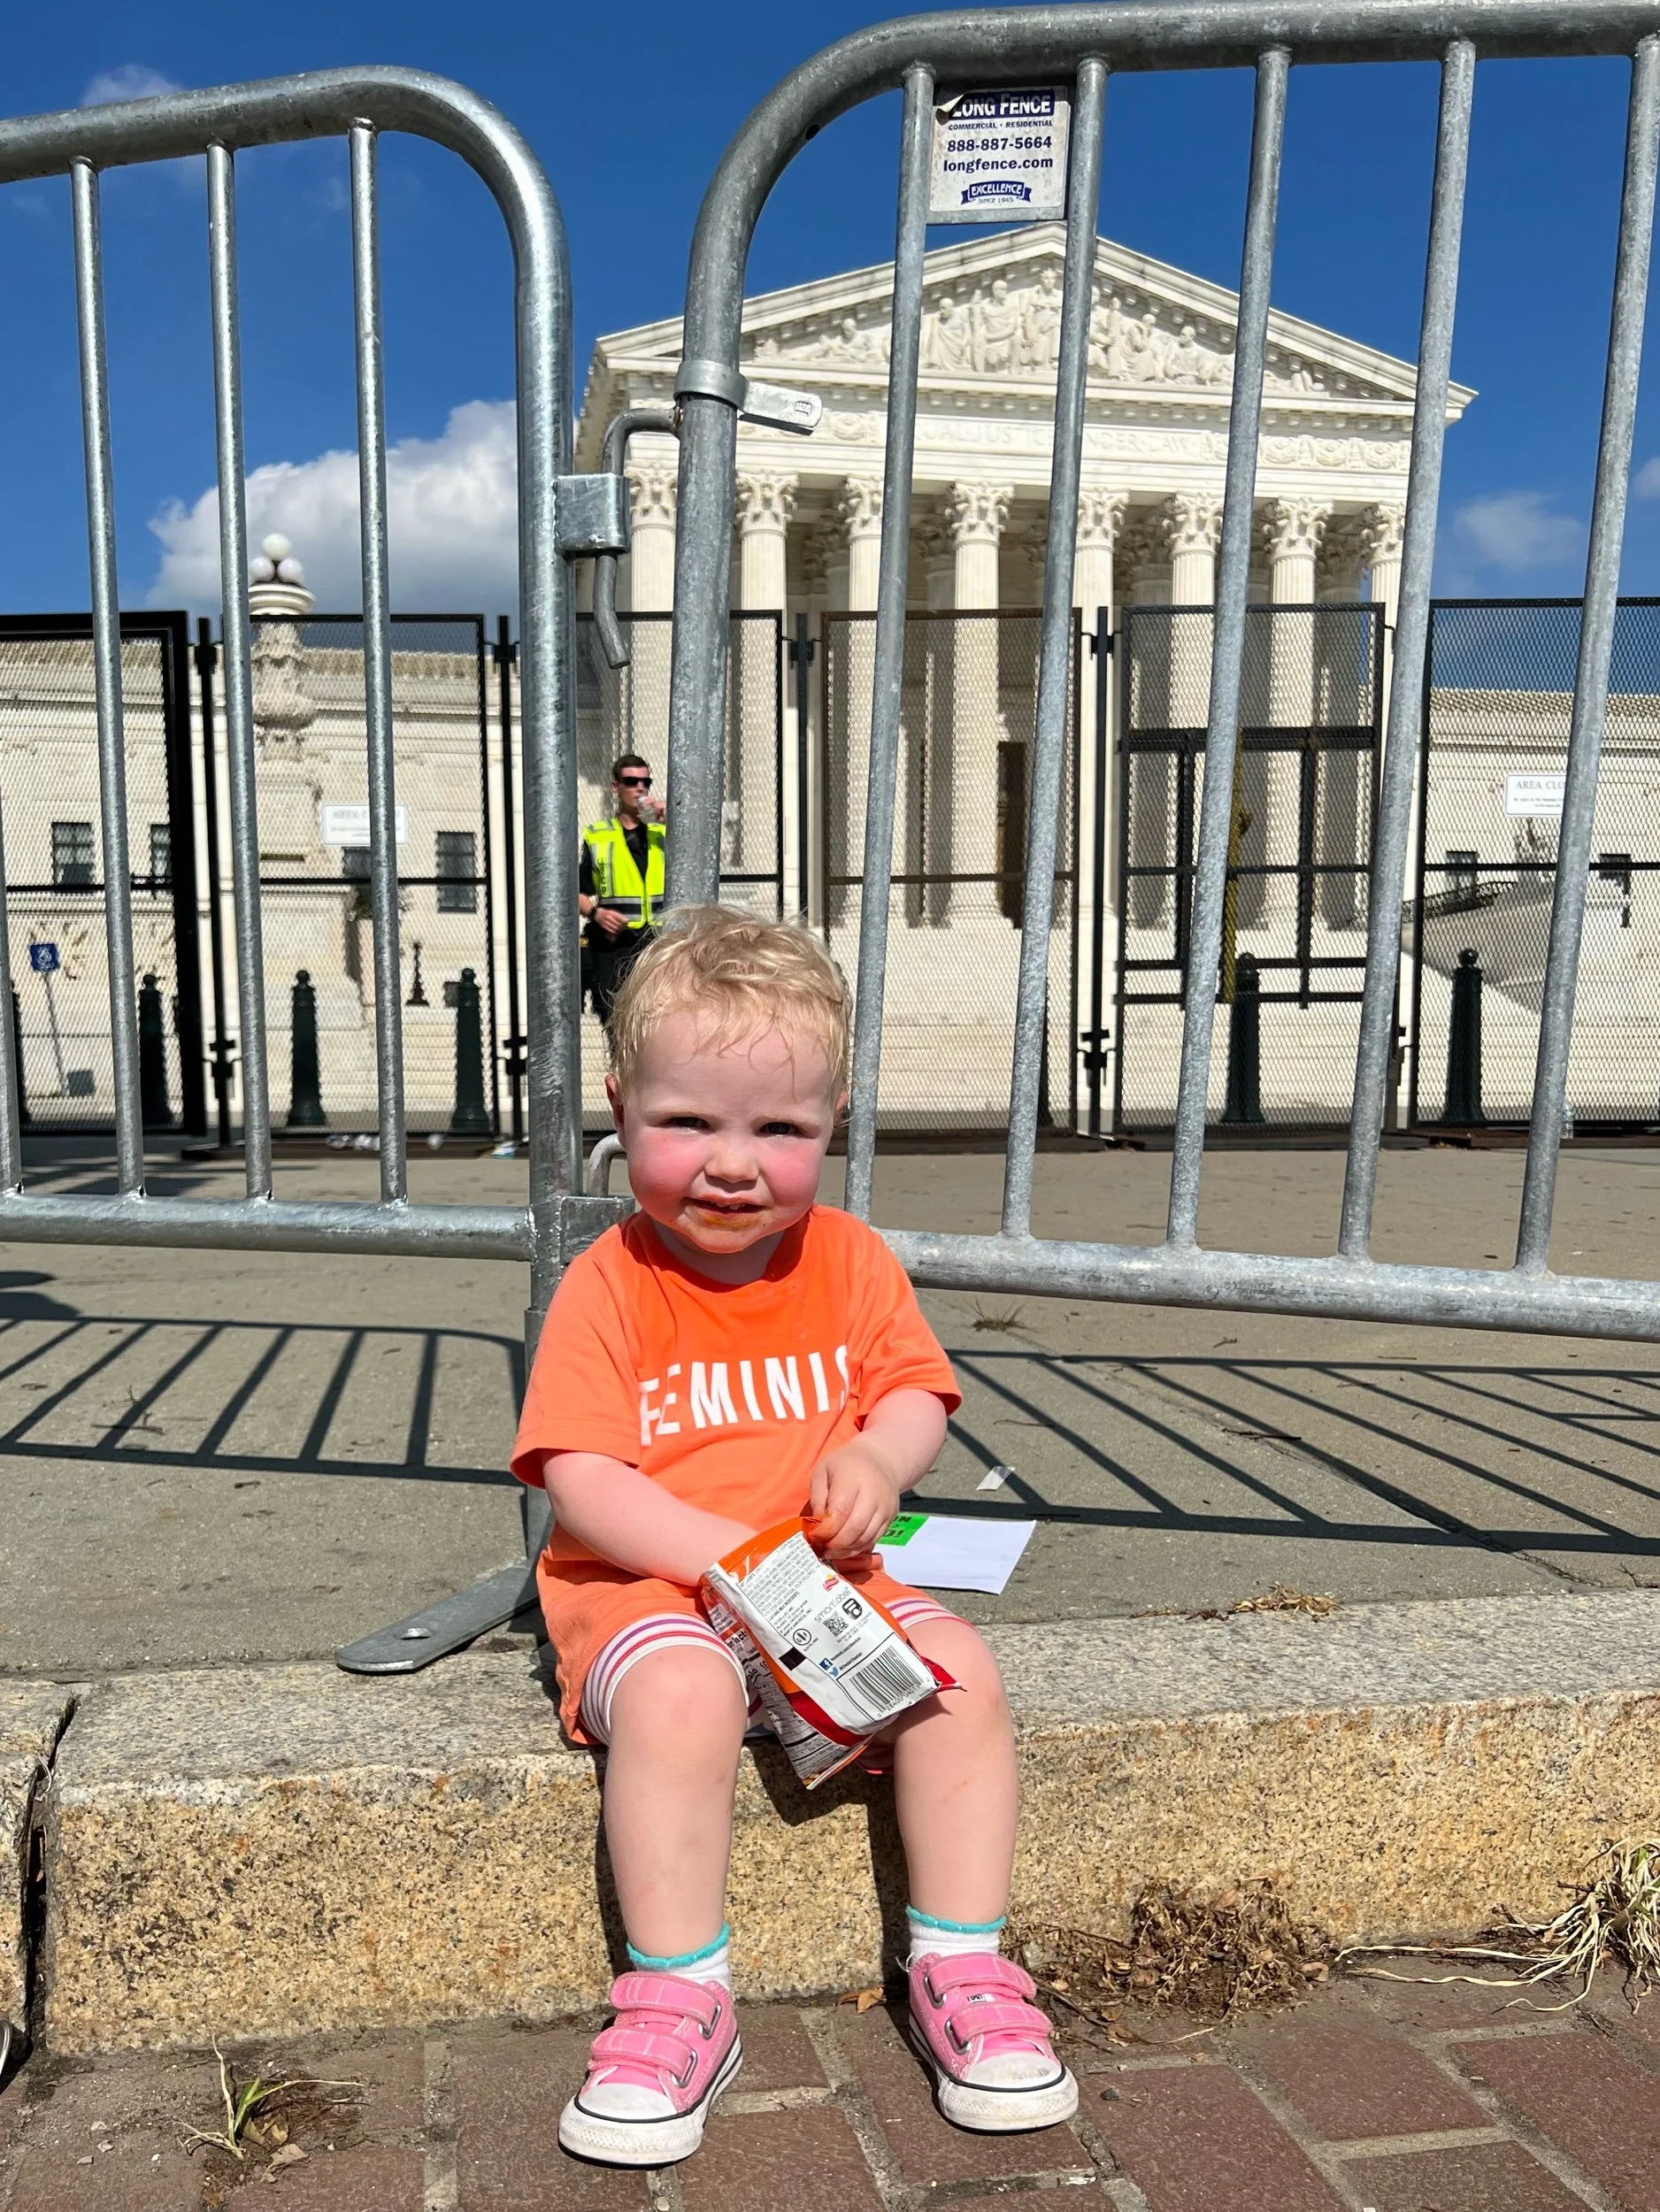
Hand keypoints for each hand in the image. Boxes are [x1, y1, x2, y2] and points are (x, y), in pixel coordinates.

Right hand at [591, 905, 628, 938]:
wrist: (597, 914)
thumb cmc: (606, 912)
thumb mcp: (613, 912)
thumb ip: (620, 916)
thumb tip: (626, 920)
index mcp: (612, 913)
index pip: (620, 918)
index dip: (625, 922)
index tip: (627, 924)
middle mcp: (609, 917)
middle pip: (618, 924)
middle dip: (622, 927)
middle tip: (625, 928)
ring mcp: (606, 922)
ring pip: (615, 928)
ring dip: (619, 930)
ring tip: (621, 930)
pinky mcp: (604, 926)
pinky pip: (611, 930)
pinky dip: (615, 931)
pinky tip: (617, 931)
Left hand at [808, 1438, 901, 1560]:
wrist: (880, 1460)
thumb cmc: (845, 1465)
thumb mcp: (823, 1471)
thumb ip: (817, 1497)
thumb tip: (817, 1525)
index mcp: (852, 1479)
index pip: (840, 1511)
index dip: (826, 1530)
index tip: (814, 1535)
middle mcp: (873, 1494)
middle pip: (854, 1528)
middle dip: (835, 1543)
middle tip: (822, 1547)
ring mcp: (884, 1507)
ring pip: (865, 1537)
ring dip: (846, 1549)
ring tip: (831, 1551)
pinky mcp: (890, 1517)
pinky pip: (874, 1539)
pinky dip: (858, 1548)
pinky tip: (845, 1548)